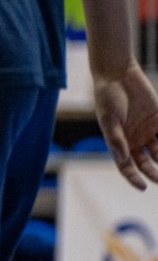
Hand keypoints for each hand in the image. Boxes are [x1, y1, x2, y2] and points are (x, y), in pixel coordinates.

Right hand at [94, 63, 157, 190]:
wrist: (118, 74)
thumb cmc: (107, 96)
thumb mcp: (109, 119)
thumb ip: (116, 139)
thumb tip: (122, 160)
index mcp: (118, 142)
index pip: (125, 165)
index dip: (133, 177)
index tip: (142, 187)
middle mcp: (133, 139)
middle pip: (145, 163)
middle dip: (152, 173)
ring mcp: (147, 131)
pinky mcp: (157, 121)